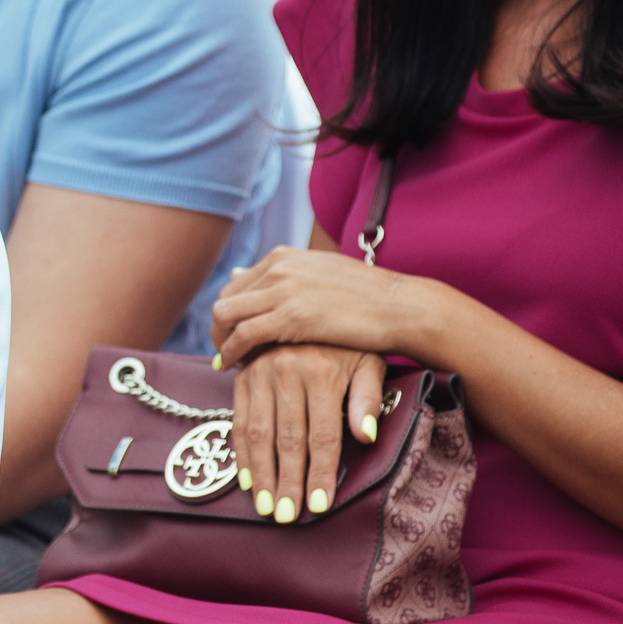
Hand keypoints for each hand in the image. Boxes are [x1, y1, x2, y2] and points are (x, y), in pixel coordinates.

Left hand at [210, 245, 437, 369]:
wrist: (402, 307)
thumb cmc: (368, 298)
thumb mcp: (321, 275)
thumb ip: (285, 276)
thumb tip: (243, 273)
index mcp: (284, 256)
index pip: (235, 285)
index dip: (230, 314)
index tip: (233, 335)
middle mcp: (278, 267)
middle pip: (225, 299)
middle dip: (220, 328)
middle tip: (227, 352)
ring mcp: (283, 290)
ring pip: (225, 316)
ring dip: (222, 341)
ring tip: (230, 362)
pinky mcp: (292, 316)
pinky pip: (244, 335)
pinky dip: (233, 352)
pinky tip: (236, 367)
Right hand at [225, 342, 389, 524]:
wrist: (313, 303)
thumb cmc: (350, 342)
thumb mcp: (370, 361)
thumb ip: (369, 398)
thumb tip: (366, 436)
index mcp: (320, 372)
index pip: (322, 436)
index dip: (320, 473)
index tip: (318, 506)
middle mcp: (286, 372)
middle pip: (288, 440)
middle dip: (288, 482)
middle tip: (287, 516)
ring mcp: (260, 374)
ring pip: (258, 434)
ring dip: (261, 474)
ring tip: (265, 506)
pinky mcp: (243, 376)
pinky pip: (238, 419)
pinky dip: (241, 452)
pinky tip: (247, 478)